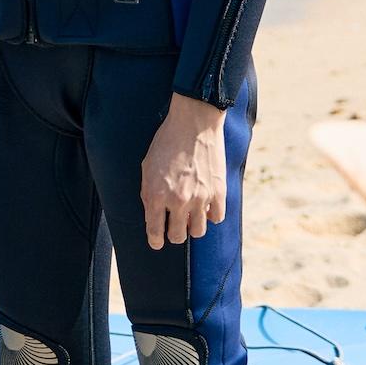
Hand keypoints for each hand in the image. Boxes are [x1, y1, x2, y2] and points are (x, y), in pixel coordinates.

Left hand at [139, 94, 227, 248]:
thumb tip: (153, 215)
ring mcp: (200, 198)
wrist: (194, 123)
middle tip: (175, 224)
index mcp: (155, 195)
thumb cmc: (166, 142)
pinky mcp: (218, 192)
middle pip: (177, 236)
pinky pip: (216, 218)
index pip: (154, 232)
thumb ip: (148, 193)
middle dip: (174, 233)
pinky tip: (206, 205)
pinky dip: (211, 215)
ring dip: (193, 225)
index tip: (157, 242)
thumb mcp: (147, 167)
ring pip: (198, 231)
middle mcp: (177, 201)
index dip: (155, 240)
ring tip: (191, 214)